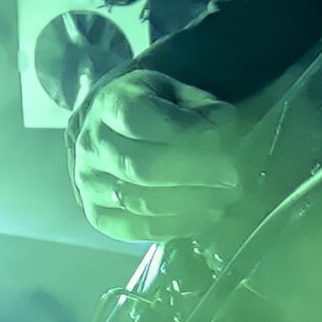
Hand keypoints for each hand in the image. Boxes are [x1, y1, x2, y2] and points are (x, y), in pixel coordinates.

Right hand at [72, 63, 256, 245]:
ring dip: (190, 203)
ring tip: (224, 198)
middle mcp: (93, 145)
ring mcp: (90, 183)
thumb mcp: (175, 92)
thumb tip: (222, 123)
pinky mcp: (97, 215)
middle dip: (194, 174)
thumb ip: (201, 106)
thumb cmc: (151, 109)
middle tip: (231, 177)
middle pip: (142, 166)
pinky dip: (176, 226)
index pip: (140, 119)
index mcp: (110, 105)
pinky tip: (205, 216)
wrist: (109, 128)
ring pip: (140, 201)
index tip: (217, 138)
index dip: (182, 131)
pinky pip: (137, 228)